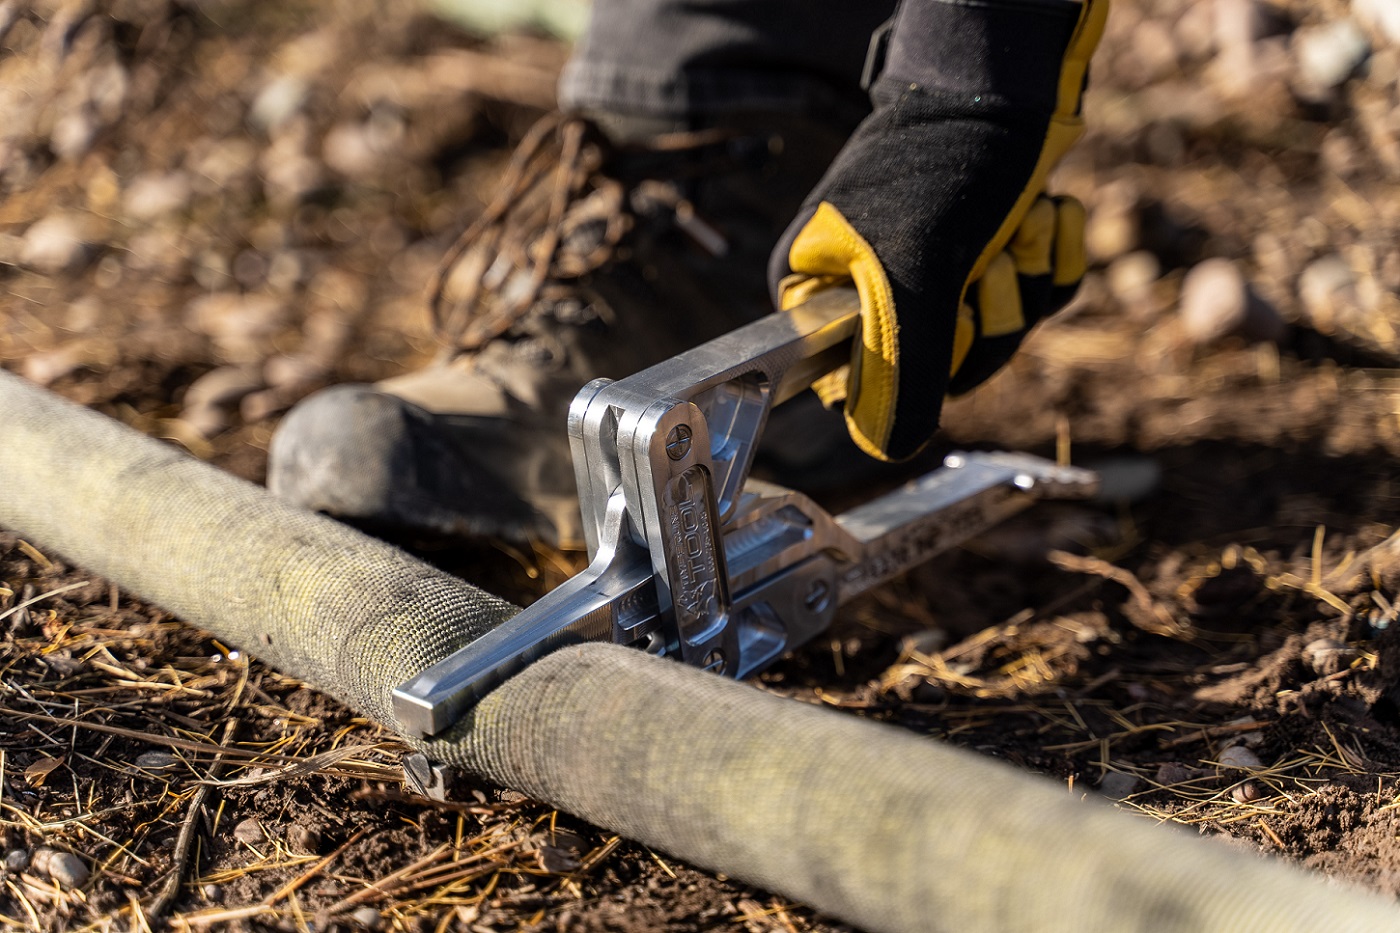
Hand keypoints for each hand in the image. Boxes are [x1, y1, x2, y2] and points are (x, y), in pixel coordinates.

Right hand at [769, 0, 1105, 460]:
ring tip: (1012, 223)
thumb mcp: (914, 273)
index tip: (937, 320)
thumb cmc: (943, 166)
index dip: (912, 370)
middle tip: (980, 263)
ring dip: (1022, 282)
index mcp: (817, 296)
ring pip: (994, 337)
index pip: (854, 389)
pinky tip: (1039, 214)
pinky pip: (1031, 302)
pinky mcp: (983, 258)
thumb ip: (899, 370)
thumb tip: (889, 450)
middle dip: (984, 316)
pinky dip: (1047, 261)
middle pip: (938, 372)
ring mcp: (928, 277)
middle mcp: (865, 292)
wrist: (1009, 85)